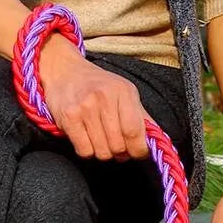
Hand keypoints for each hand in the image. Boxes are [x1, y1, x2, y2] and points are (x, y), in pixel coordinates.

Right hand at [39, 36, 149, 160]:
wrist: (64, 70)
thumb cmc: (99, 86)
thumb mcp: (126, 93)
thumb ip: (143, 118)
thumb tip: (158, 141)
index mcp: (124, 92)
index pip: (135, 133)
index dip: (139, 150)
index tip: (137, 151)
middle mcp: (104, 98)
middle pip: (119, 147)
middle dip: (120, 152)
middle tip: (116, 144)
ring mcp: (84, 107)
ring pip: (102, 152)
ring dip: (103, 152)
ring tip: (100, 138)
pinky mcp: (68, 117)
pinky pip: (85, 151)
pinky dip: (87, 150)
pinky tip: (87, 137)